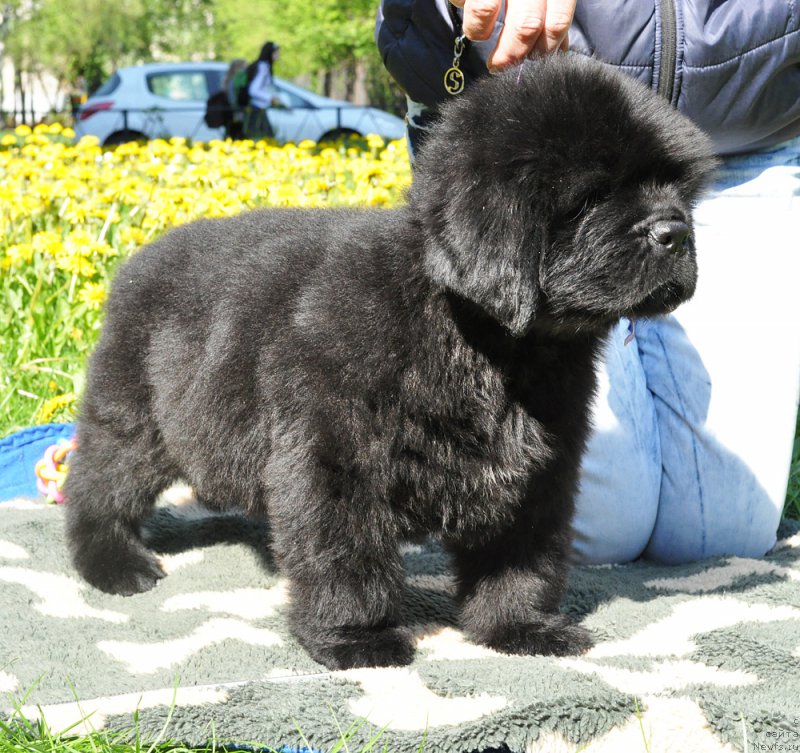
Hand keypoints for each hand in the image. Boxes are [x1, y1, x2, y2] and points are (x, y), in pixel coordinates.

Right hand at [449, 0, 576, 69]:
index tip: (530, 64)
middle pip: (526, 25)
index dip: (544, 51)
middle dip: (511, 55)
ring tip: (480, 34)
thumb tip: (558, 50)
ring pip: (485, 11)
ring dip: (479, 32)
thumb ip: (553, 13)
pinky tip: (466, 3)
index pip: (556, 23)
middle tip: (499, 66)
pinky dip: (461, 5)